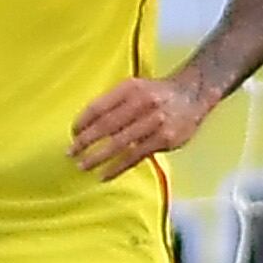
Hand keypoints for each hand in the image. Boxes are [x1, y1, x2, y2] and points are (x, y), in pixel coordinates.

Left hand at [70, 72, 216, 179]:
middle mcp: (142, 103)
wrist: (192, 95)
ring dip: (98, 157)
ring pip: (120, 143)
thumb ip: (112, 103)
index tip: (72, 134)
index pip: (99, 107)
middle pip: (106, 125)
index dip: (82, 122)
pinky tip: (105, 175)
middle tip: (70, 153)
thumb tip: (84, 126)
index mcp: (129, 89)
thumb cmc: (155, 94)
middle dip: (85, 141)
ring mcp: (154, 122)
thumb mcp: (133, 88)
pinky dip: (118, 167)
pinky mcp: (165, 139)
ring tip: (83, 166)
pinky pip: (136, 156)